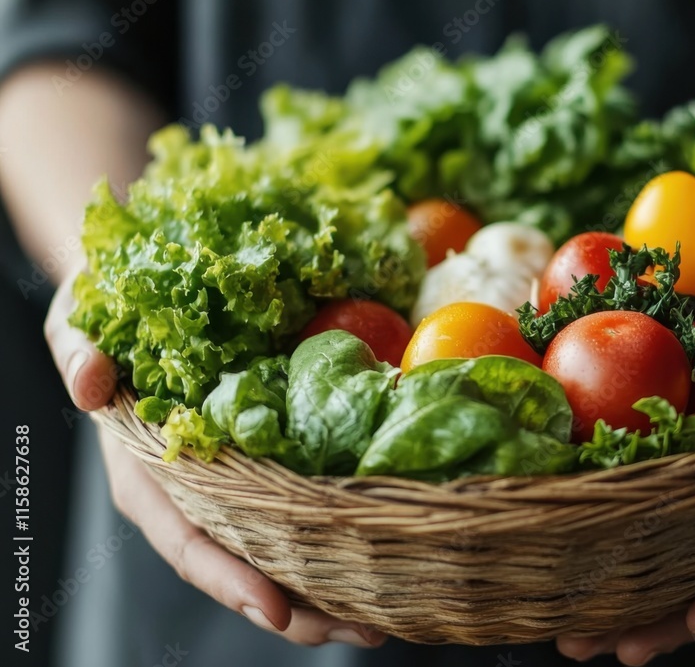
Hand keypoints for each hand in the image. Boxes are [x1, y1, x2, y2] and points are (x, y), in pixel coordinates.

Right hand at [45, 271, 385, 647]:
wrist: (141, 299)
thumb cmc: (106, 315)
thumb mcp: (79, 324)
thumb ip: (77, 352)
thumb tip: (88, 382)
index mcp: (148, 478)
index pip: (187, 542)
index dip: (229, 578)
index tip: (276, 609)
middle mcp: (194, 494)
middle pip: (246, 565)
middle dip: (300, 606)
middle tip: (365, 627)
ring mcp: (233, 484)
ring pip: (280, 550)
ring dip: (330, 584)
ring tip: (386, 609)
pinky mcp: (266, 462)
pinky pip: (299, 508)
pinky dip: (338, 533)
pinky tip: (383, 546)